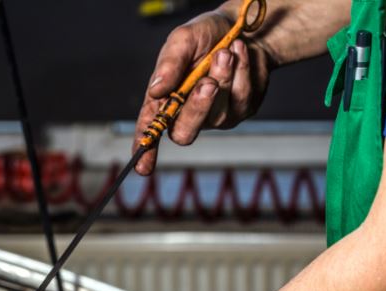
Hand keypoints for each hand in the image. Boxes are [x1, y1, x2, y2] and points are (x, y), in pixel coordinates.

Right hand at [134, 9, 272, 174]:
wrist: (242, 29)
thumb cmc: (205, 37)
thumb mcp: (183, 39)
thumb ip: (169, 63)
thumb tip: (157, 90)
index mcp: (164, 99)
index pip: (150, 129)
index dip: (145, 149)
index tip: (143, 167)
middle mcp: (187, 113)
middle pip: (185, 133)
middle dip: (197, 108)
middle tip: (208, 82)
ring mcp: (216, 116)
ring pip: (218, 113)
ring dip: (224, 77)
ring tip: (226, 51)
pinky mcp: (240, 110)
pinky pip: (242, 97)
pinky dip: (242, 70)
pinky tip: (240, 53)